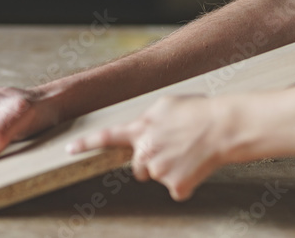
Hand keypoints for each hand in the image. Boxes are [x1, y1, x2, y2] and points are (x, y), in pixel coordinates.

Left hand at [67, 95, 232, 200]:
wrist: (225, 127)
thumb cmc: (201, 112)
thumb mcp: (168, 105)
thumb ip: (149, 119)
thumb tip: (144, 130)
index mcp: (143, 128)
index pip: (107, 137)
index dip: (86, 144)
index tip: (68, 149)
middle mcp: (145, 150)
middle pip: (139, 168)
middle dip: (152, 162)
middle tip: (175, 147)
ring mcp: (159, 170)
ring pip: (159, 177)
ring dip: (171, 170)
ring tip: (190, 152)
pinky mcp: (175, 185)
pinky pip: (178, 189)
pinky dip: (187, 181)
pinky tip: (198, 165)